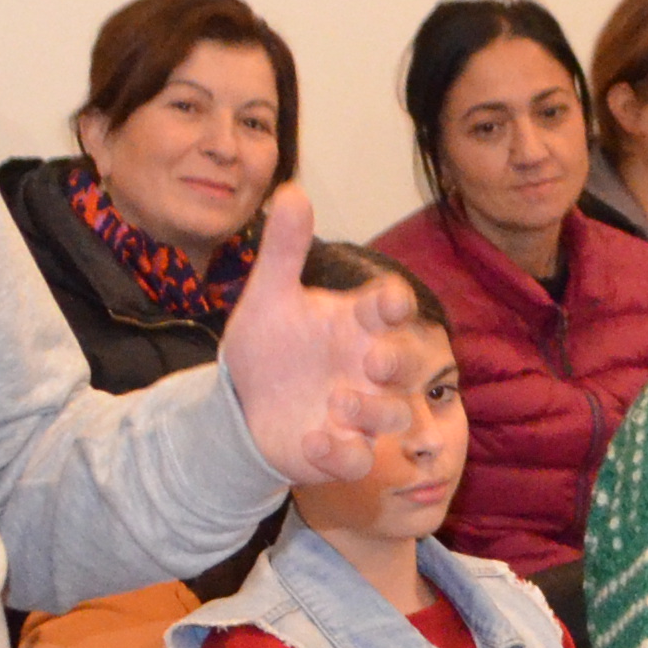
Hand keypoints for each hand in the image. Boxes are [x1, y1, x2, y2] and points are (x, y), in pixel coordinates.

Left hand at [213, 185, 423, 484]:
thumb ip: (284, 247)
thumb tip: (292, 189)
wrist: (243, 402)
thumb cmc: (270, 344)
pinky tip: (312, 439)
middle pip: (404, 363)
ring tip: (339, 401)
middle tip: (373, 359)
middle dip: (398, 361)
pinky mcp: (341, 450)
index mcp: (357, 324)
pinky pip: (356, 459)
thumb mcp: (269, 294)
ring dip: (373, 410)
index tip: (389, 302)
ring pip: (393, 415)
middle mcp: (367, 367)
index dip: (394, 304)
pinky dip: (340, 452)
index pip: (389, 308)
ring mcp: (359, 411)